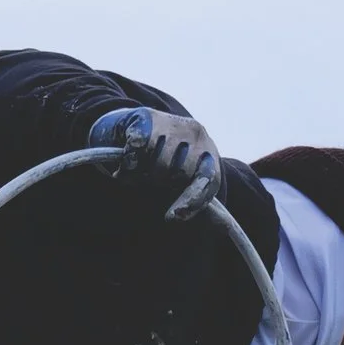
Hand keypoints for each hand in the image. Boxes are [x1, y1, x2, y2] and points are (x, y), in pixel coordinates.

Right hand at [87, 102, 222, 219]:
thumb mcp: (182, 182)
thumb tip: (217, 227)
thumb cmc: (162, 163)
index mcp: (209, 153)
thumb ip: (196, 202)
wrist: (134, 126)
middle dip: (159, 183)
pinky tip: (126, 163)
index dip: (191, 201)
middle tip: (149, 180)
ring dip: (141, 174)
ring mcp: (173, 122)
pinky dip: (128, 162)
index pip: (208, 180)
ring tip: (137, 171)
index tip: (173, 216)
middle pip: (178, 174)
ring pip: (157, 163)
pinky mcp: (147, 117)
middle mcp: (196, 133)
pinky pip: (137, 149)